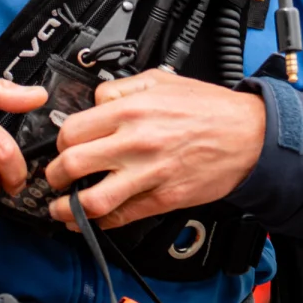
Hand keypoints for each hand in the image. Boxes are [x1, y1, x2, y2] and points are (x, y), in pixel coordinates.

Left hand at [44, 69, 265, 230]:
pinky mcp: (164, 198)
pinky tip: (92, 221)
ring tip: (60, 209)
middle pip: (72, 164)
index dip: (60, 141)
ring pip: (93, 200)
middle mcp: (136, 142)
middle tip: (52, 179)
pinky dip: (102, 223)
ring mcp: (149, 174)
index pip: (72, 130)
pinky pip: (124, 216)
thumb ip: (122, 88)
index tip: (61, 147)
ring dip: (67, 209)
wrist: (250, 135)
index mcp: (131, 110)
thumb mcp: (161, 80)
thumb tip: (95, 100)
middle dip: (53, 176)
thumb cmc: (210, 109)